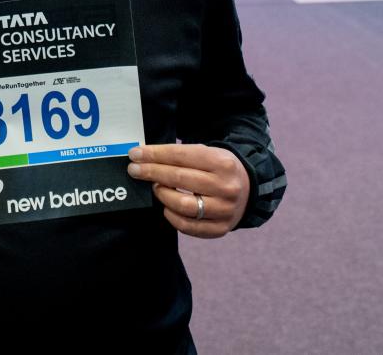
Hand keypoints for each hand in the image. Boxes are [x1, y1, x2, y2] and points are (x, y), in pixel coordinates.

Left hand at [128, 143, 249, 238]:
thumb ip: (180, 155)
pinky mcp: (220, 229)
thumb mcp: (207, 153)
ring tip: (156, 188)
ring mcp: (224, 210)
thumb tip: (145, 157)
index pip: (180, 156)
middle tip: (134, 170)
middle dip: (152, 172)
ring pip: (183, 205)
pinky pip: (188, 227)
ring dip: (162, 195)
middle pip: (180, 178)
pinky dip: (172, 216)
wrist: (248, 189)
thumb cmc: (218, 168)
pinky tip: (166, 207)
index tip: (135, 154)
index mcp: (221, 162)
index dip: (154, 155)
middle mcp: (225, 186)